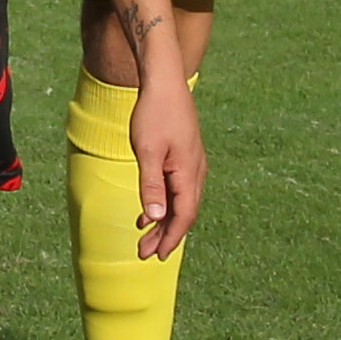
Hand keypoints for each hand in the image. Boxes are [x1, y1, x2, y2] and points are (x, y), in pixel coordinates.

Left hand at [125, 74, 206, 260]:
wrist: (164, 83)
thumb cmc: (153, 115)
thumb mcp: (147, 151)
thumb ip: (151, 185)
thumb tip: (156, 217)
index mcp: (188, 173)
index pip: (184, 216)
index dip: (171, 238)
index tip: (155, 256)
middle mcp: (195, 172)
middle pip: (183, 213)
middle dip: (165, 235)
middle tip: (145, 254)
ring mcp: (192, 165)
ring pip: (180, 202)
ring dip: (163, 221)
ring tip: (144, 238)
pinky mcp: (184, 158)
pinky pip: (177, 189)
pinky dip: (163, 203)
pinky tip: (148, 212)